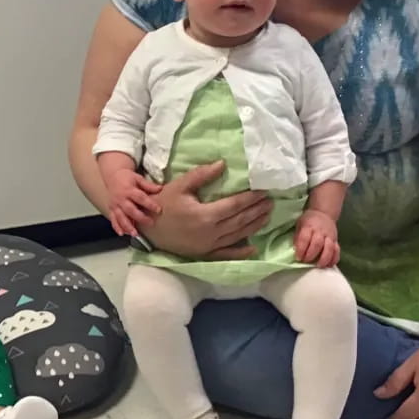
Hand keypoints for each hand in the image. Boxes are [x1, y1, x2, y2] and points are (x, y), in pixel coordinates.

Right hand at [106, 170, 161, 236]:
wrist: (113, 176)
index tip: (158, 209)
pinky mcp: (111, 209)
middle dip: (140, 217)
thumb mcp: (138, 178)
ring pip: (121, 217)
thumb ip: (148, 185)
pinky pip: (113, 219)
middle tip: (150, 223)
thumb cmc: (127, 178)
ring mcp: (115, 205)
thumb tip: (160, 188)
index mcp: (128, 190)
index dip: (149, 204)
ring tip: (135, 233)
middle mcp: (121, 198)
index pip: (140, 198)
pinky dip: (117, 227)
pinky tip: (122, 233)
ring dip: (127, 226)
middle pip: (130, 209)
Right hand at [142, 161, 270, 259]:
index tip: (263, 191)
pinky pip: (226, 254)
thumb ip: (202, 175)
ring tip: (267, 216)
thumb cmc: (163, 204)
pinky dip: (241, 252)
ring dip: (254, 226)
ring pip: (238, 236)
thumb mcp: (180, 185)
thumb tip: (222, 164)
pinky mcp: (204, 254)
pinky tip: (253, 248)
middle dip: (257, 210)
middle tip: (270, 202)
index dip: (251, 198)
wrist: (147, 228)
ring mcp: (209, 245)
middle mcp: (211, 232)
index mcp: (205, 215)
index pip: (235, 205)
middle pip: (240, 221)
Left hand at [294, 210, 339, 267]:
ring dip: (324, 258)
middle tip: (306, 262)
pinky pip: (337, 250)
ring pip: (329, 248)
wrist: (323, 213)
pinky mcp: (336, 240)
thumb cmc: (309, 221)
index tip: (298, 257)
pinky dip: (334, 259)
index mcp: (309, 226)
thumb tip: (295, 250)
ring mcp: (330, 236)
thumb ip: (298, 236)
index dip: (301, 249)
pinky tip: (329, 265)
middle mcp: (320, 231)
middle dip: (311, 255)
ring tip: (318, 266)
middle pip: (317, 244)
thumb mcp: (300, 224)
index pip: (305, 238)